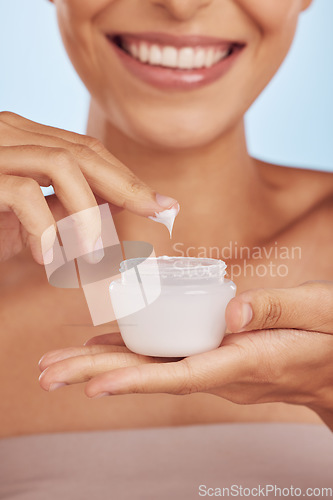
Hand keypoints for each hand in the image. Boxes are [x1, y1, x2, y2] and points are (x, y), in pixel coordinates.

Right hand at [0, 112, 176, 263]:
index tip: (162, 204)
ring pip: (61, 164)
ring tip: (93, 252)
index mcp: (24, 140)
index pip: (87, 151)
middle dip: (127, 185)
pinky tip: (47, 257)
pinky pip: (22, 194)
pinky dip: (44, 228)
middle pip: (83, 152)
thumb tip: (120, 208)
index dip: (127, 177)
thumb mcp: (31, 219)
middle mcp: (9, 134)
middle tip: (158, 214)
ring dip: (87, 212)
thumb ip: (66, 207)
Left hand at [38, 281, 332, 427]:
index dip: (138, 382)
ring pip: (151, 367)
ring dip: (102, 366)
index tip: (94, 386)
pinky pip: (164, 356)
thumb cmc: (330, 338)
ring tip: (58, 366)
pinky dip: (131, 352)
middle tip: (46, 376)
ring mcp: (214, 366)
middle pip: (151, 375)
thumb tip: (230, 308)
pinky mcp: (212, 356)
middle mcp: (221, 370)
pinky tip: (103, 349)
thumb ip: (277, 308)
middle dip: (97, 377)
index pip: (183, 375)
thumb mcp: (319, 313)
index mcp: (246, 360)